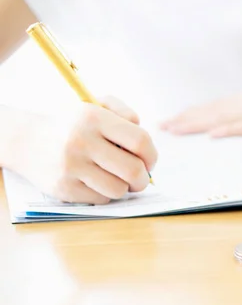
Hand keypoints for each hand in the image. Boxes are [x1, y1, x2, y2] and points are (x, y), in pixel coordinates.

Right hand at [14, 96, 157, 204]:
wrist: (25, 139)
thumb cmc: (72, 123)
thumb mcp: (95, 105)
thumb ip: (125, 114)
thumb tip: (146, 143)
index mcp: (93, 118)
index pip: (140, 141)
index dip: (152, 155)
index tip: (150, 161)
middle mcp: (81, 142)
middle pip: (132, 170)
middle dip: (143, 178)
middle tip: (141, 177)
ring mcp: (71, 167)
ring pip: (118, 189)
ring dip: (124, 187)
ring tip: (117, 179)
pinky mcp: (64, 188)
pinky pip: (100, 199)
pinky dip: (105, 194)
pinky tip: (97, 182)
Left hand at [160, 88, 241, 137]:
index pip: (218, 107)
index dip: (193, 113)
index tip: (173, 121)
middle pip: (213, 109)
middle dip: (186, 118)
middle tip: (162, 126)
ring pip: (223, 115)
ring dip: (197, 122)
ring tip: (175, 130)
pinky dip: (228, 128)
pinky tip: (211, 134)